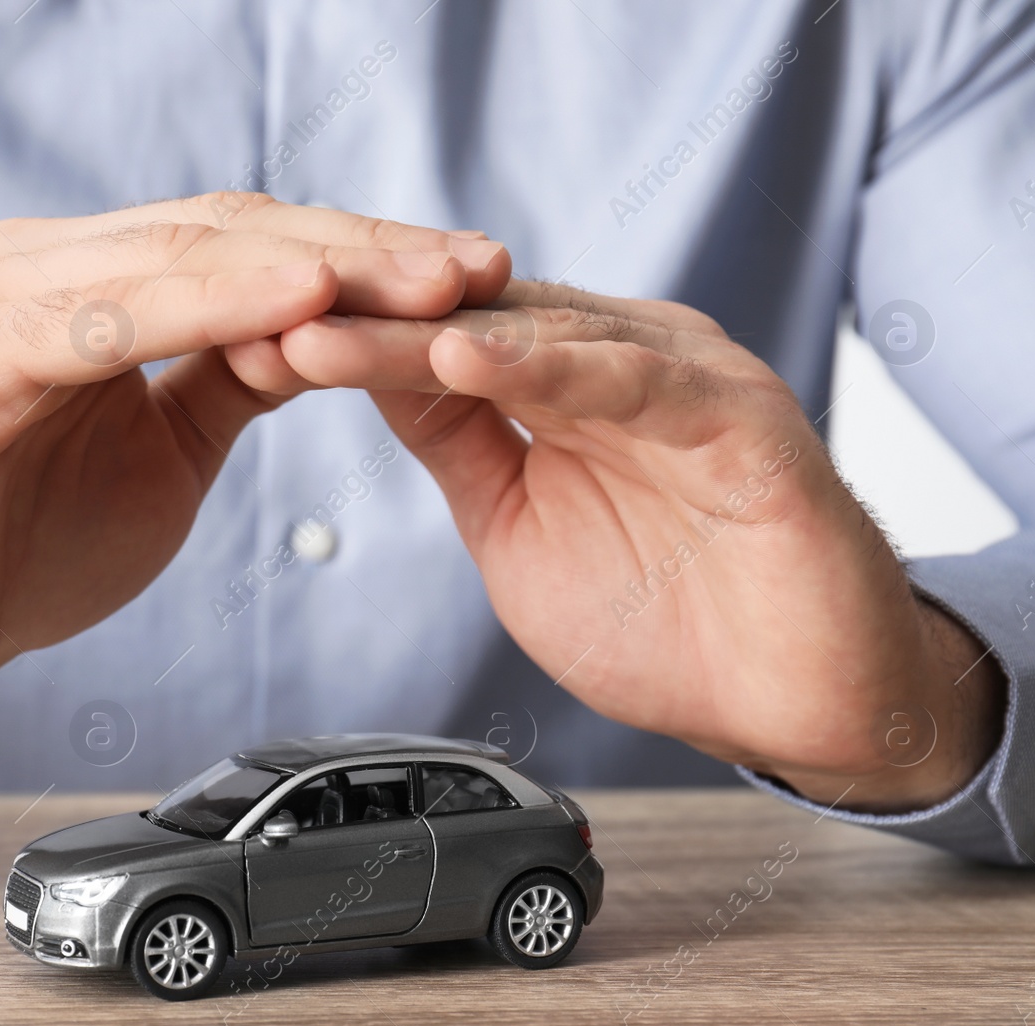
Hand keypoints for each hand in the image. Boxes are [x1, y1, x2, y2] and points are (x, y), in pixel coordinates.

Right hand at [0, 194, 510, 769]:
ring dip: (317, 266)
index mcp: (93, 286)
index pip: (254, 245)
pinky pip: (109, 317)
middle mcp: (48, 268)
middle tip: (482, 266)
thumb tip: (320, 335)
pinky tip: (301, 306)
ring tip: (425, 279)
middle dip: (370, 248)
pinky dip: (207, 306)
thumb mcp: (161, 459)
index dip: (370, 256)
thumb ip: (227, 382)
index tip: (475, 278)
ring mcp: (2, 297)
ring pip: (185, 256)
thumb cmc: (11, 550)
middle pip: (236, 231)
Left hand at [230, 279, 1004, 811]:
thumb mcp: (516, 526)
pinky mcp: (742, 419)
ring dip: (431, 332)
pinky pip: (638, 382)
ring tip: (335, 332)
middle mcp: (622, 361)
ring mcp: (683, 381)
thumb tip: (374, 375)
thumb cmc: (665, 620)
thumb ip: (458, 445)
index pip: (436, 340)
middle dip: (363, 321)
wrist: (795, 700)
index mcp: (566, 383)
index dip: (339, 341)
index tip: (239, 344)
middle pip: (473, 320)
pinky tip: (472, 362)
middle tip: (259, 315)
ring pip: (541, 335)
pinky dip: (556, 369)